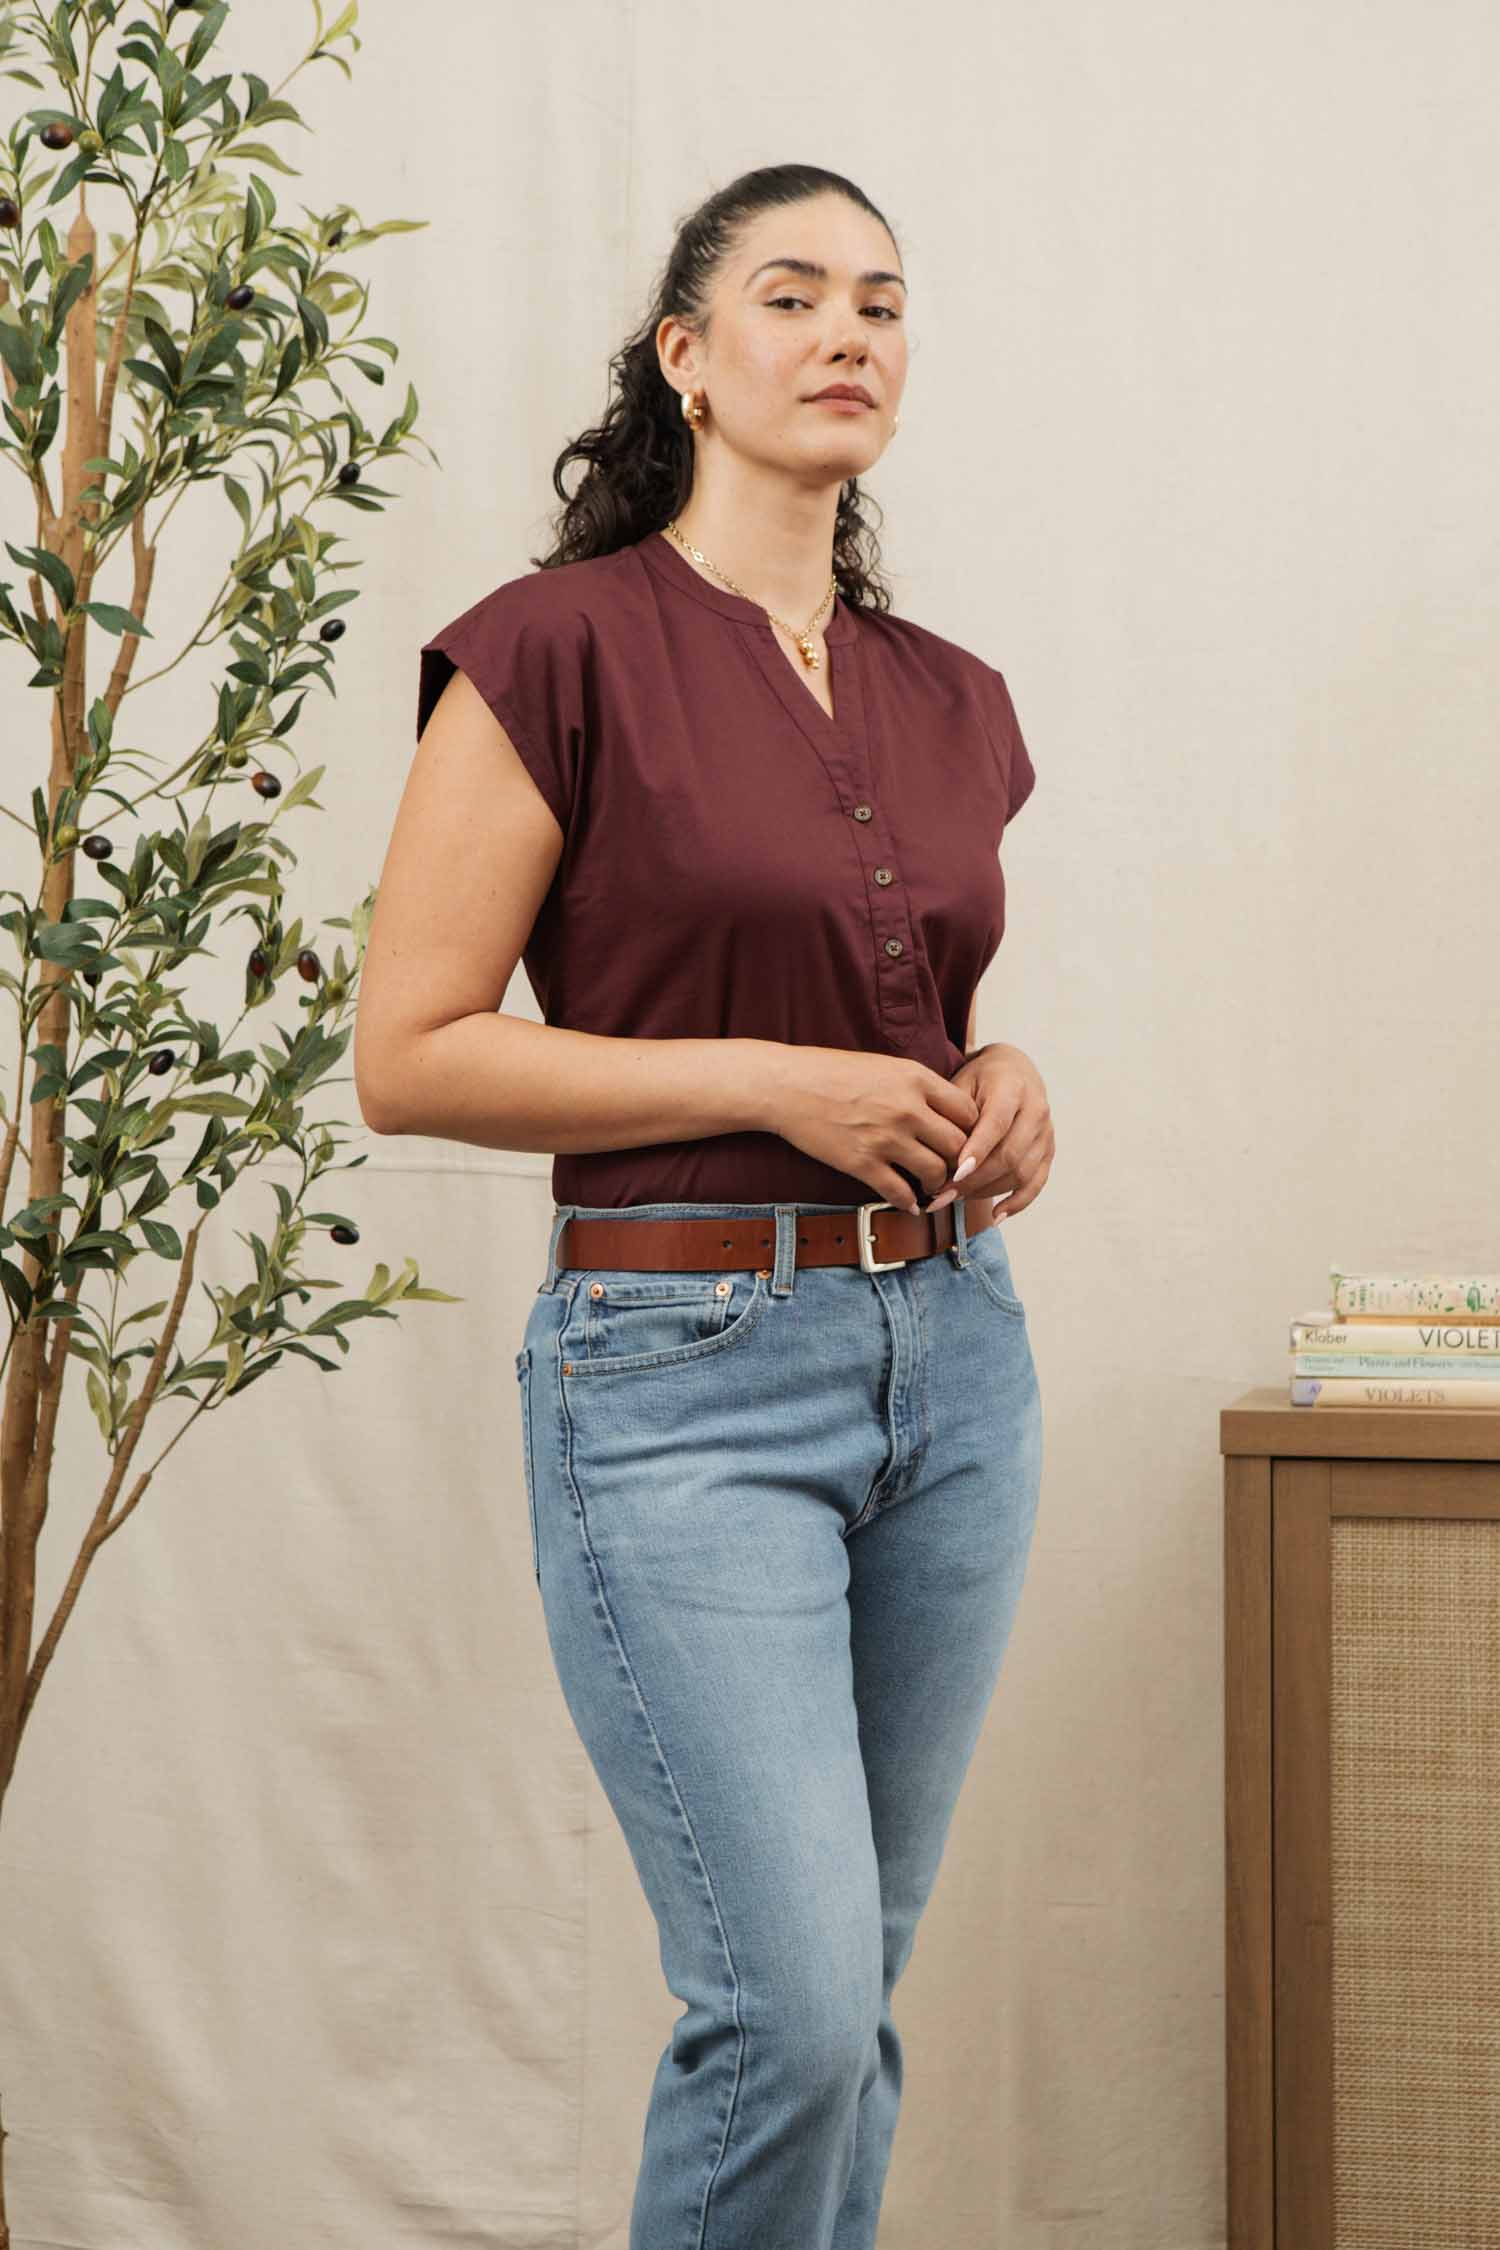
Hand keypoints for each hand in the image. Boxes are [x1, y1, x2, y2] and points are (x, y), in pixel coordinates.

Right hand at [760, 1043, 980, 1214]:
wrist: (788, 1085)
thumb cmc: (833, 1072)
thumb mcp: (885, 1065)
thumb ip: (918, 1086)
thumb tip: (945, 1109)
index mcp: (916, 1079)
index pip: (968, 1112)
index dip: (972, 1131)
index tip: (963, 1140)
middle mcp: (907, 1109)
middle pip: (958, 1146)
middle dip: (959, 1161)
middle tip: (953, 1169)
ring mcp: (885, 1138)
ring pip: (935, 1172)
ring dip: (937, 1184)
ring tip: (930, 1186)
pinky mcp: (862, 1163)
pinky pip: (899, 1192)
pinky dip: (908, 1203)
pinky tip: (908, 1203)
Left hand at [926, 1043, 1053, 1221]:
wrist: (1012, 1070)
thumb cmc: (979, 1079)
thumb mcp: (961, 1083)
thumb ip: (953, 1115)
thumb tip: (940, 1157)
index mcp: (1013, 1087)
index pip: (996, 1123)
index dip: (977, 1151)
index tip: (955, 1174)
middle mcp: (1036, 1109)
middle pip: (1009, 1154)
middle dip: (975, 1180)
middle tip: (942, 1194)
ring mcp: (1046, 1132)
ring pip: (1021, 1172)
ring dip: (987, 1192)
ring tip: (955, 1199)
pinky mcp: (1048, 1150)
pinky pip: (1036, 1183)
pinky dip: (1018, 1202)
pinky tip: (997, 1215)